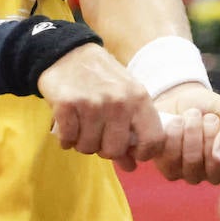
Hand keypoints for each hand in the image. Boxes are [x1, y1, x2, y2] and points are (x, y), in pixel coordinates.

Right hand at [37, 44, 163, 169]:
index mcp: (139, 98)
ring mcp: (92, 104)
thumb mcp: (125, 98)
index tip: (130, 152)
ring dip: (82, 142)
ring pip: (88, 147)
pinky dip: (66, 138)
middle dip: (103, 148)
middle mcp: (118, 102)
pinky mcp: (67, 105)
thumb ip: (132, 131)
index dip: (142, 153)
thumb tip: (131, 167)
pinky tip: (68, 124)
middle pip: (113, 150)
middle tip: (98, 134)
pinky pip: (68, 140)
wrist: (68, 53)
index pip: (153, 140)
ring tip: (82, 125)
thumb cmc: (102, 79)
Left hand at [151, 84, 219, 187]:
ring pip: (193, 165)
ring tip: (192, 115)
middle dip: (211, 137)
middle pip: (218, 170)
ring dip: (192, 133)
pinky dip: (174, 136)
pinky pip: (172, 161)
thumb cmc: (208, 106)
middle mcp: (216, 172)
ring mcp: (193, 174)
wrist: (176, 97)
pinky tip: (176, 123)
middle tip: (209, 117)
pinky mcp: (170, 169)